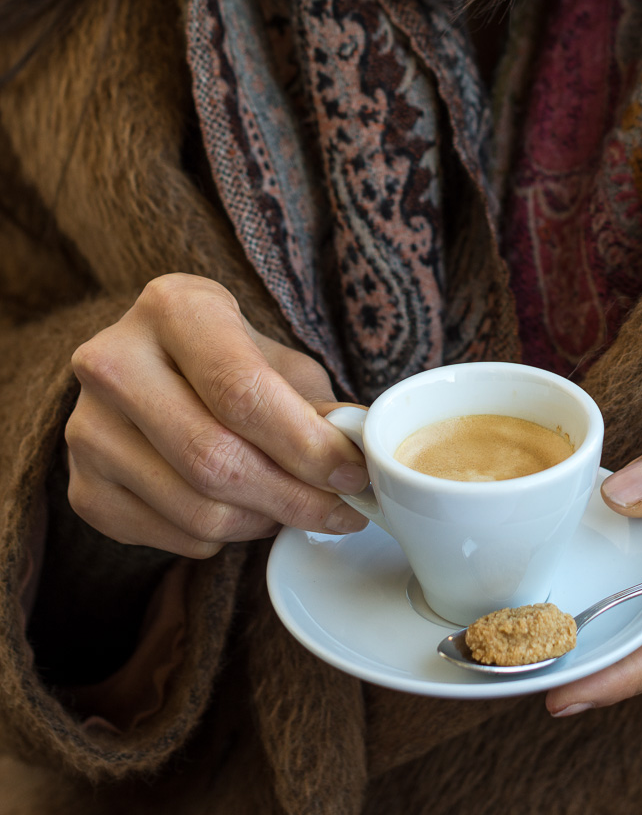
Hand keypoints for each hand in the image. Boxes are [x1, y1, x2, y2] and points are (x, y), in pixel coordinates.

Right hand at [66, 273, 368, 556]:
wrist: (151, 368)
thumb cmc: (228, 358)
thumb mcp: (274, 358)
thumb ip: (313, 404)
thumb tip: (356, 452)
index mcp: (171, 307)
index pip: (242, 391)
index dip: (305, 444)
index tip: (352, 473)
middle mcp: (113, 361)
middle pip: (215, 458)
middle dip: (294, 496)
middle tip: (340, 509)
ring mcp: (87, 429)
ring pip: (196, 509)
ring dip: (263, 521)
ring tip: (293, 506)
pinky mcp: (81, 487)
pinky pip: (172, 537)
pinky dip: (223, 539)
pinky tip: (244, 511)